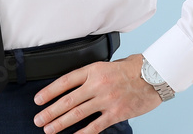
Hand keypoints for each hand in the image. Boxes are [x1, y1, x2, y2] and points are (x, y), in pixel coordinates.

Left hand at [32, 54, 162, 133]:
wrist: (155, 75)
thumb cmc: (131, 69)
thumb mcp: (106, 65)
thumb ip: (90, 75)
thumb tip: (72, 86)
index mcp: (92, 70)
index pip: (64, 82)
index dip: (49, 92)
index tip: (38, 100)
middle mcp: (97, 84)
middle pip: (68, 100)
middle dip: (50, 111)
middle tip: (38, 119)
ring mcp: (107, 99)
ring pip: (78, 113)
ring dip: (61, 123)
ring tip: (49, 129)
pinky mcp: (117, 113)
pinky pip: (96, 125)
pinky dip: (83, 133)